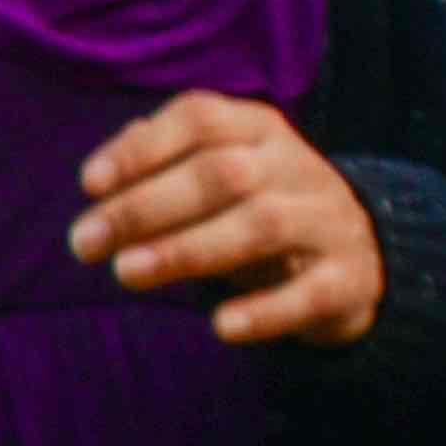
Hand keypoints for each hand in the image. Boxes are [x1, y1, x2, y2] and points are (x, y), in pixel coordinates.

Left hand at [69, 96, 384, 347]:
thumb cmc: (262, 211)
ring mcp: (328, 220)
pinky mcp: (347, 277)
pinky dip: (266, 310)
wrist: (361, 255)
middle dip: (147, 206)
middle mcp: (298, 167)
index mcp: (262, 132)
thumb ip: (164, 168)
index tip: (88, 185)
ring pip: (263, 224)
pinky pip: (310, 291)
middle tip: (83, 243)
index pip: (203, 118)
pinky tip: (221, 327)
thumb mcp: (222, 177)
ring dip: (189, 248)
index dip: (144, 148)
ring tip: (126, 272)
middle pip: (225, 173)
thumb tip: (102, 171)